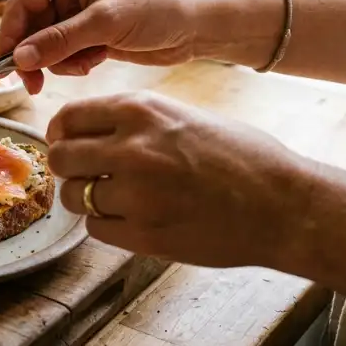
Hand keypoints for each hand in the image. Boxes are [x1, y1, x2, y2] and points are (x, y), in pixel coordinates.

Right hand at [0, 0, 215, 93]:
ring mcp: (77, 11)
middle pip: (29, 27)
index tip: (5, 66)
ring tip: (87, 63)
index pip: (21, 3)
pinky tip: (96, 60)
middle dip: (36, 54)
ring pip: (44, 45)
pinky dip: (74, 63)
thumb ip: (60, 41)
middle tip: (35, 85)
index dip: (10, 36)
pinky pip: (63, 54)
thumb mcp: (105, 23)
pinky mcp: (89, 32)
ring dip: (59, 61)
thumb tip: (18, 58)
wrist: (199, 24)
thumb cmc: (158, 7)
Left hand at [45, 91, 305, 268]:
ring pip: (73, 197)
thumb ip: (134, 120)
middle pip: (60, 158)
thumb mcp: (185, 115)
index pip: (68, 117)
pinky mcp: (144, 234)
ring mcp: (137, 194)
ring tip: (115, 199)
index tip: (69, 143)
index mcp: (142, 110)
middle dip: (68, 168)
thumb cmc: (243, 157)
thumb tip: (86, 129)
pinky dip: (108, 226)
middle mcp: (133, 148)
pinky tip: (135, 219)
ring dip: (85, 199)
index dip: (63, 133)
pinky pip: (96, 228)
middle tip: (87, 175)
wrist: (285, 206)